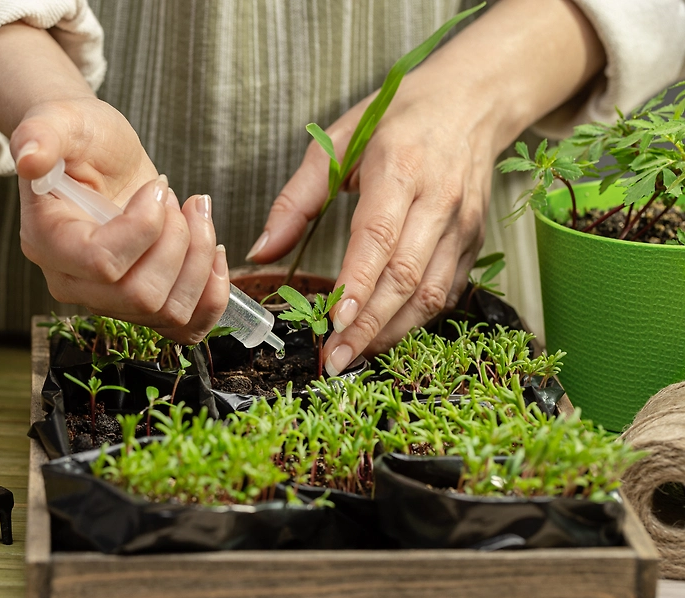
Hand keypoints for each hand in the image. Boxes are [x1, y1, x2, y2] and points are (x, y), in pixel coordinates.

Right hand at [0, 22, 229, 343]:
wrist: (99, 158)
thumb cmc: (81, 139)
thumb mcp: (62, 120)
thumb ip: (40, 133)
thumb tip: (28, 157)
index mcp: (47, 242)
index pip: (103, 263)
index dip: (145, 226)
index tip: (158, 186)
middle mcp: (71, 283)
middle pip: (140, 296)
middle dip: (178, 243)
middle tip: (179, 200)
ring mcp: (108, 301)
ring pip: (168, 311)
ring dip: (200, 259)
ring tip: (196, 214)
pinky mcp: (141, 306)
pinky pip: (185, 328)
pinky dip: (211, 294)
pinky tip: (214, 252)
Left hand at [246, 0, 603, 373]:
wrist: (472, 101)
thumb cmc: (399, 116)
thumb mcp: (338, 141)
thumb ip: (296, 199)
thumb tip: (262, 251)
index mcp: (401, 169)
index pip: (378, 237)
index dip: (356, 284)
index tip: (333, 322)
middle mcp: (438, 200)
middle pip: (405, 276)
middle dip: (368, 325)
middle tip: (334, 358)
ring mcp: (462, 225)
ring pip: (430, 293)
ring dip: (391, 331)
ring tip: (353, 355)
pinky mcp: (474, 242)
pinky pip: (446, 292)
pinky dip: (415, 319)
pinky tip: (384, 333)